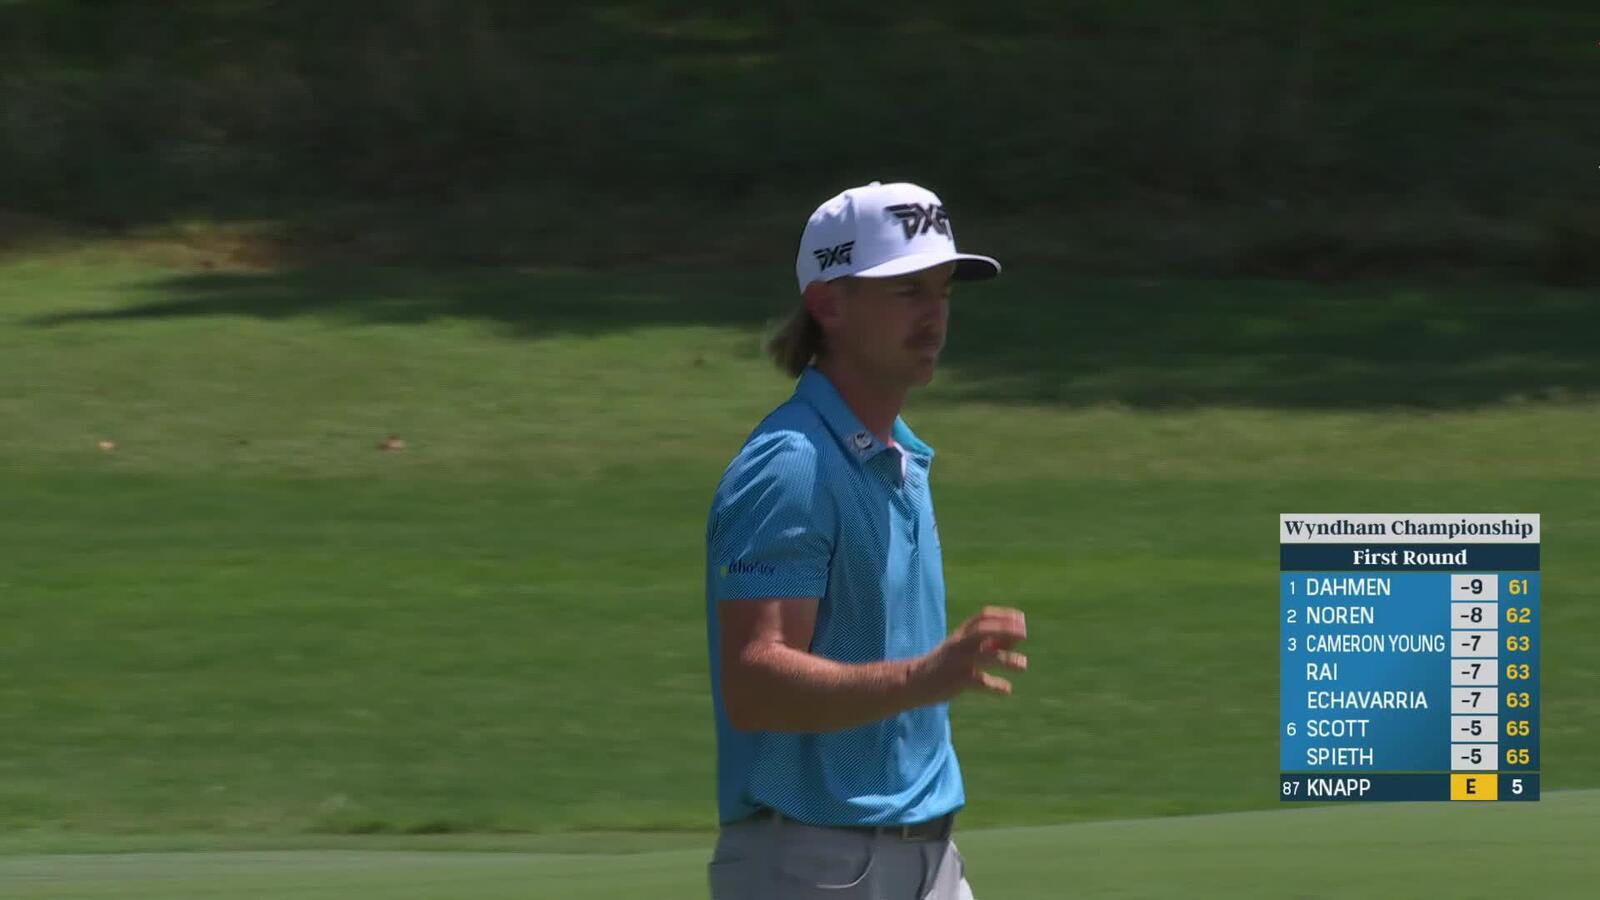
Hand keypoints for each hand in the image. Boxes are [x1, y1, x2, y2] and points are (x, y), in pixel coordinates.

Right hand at [911, 606, 1027, 701]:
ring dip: (1006, 659)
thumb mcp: (964, 649)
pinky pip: (979, 681)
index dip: (1003, 616)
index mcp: (961, 634)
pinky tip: (1006, 690)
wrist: (914, 682)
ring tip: (1023, 664)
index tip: (1021, 619)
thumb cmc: (945, 664)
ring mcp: (957, 662)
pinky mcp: (956, 681)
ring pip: (984, 656)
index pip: (983, 617)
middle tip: (1024, 634)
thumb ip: (988, 643)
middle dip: (1004, 629)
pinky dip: (995, 685)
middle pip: (982, 630)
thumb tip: (1016, 639)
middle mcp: (959, 644)